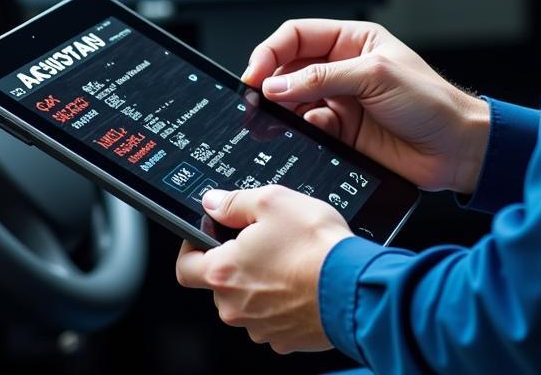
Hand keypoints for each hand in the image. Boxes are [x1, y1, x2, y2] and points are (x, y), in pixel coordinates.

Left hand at [176, 186, 351, 352]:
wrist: (354, 285)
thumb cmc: (316, 245)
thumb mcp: (273, 201)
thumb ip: (235, 202)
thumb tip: (213, 203)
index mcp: (224, 272)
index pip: (185, 267)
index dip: (192, 246)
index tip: (207, 234)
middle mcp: (235, 306)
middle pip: (221, 282)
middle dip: (237, 261)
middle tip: (264, 239)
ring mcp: (259, 327)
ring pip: (248, 300)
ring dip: (261, 282)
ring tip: (291, 259)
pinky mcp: (285, 339)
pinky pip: (273, 317)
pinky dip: (282, 301)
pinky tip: (302, 282)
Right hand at [243, 18, 490, 193]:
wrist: (457, 149)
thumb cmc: (432, 102)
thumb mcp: (375, 76)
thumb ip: (323, 78)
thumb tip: (278, 83)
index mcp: (354, 41)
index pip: (298, 35)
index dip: (272, 51)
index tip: (256, 72)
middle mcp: (343, 68)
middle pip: (290, 68)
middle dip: (270, 81)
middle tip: (254, 97)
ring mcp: (341, 101)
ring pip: (294, 101)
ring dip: (280, 110)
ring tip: (268, 119)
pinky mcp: (342, 133)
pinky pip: (308, 129)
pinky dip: (299, 132)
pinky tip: (302, 135)